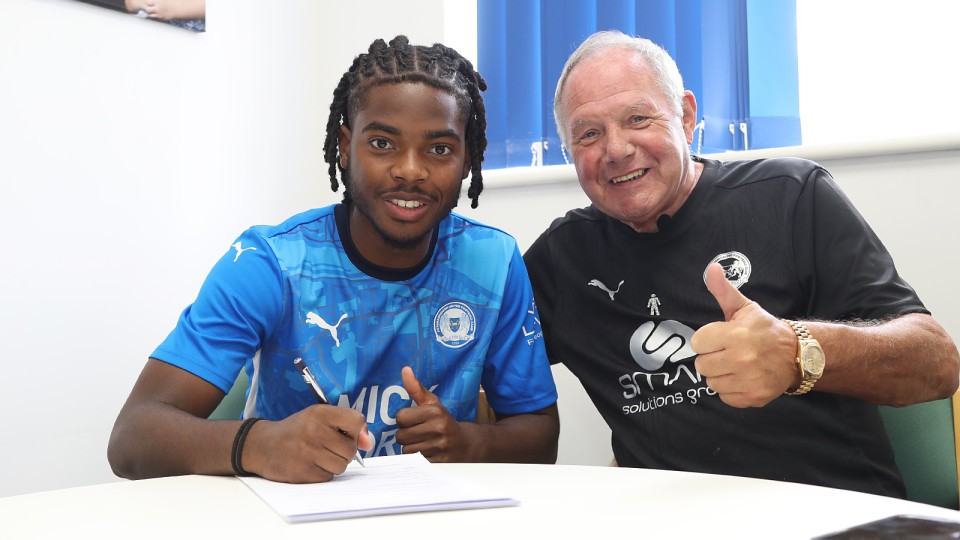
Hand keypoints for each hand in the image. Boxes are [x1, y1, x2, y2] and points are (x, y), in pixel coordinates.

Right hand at [243, 405, 372, 482]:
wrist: (262, 446)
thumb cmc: (297, 431)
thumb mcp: (318, 418)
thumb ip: (347, 426)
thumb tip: (368, 444)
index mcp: (319, 413)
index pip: (356, 421)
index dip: (356, 431)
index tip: (346, 433)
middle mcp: (313, 431)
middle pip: (350, 449)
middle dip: (344, 451)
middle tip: (328, 447)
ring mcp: (306, 453)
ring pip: (341, 466)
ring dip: (334, 464)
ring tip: (318, 456)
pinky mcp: (302, 472)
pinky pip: (328, 477)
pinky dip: (322, 474)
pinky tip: (309, 464)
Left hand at [396, 366, 475, 461]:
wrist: (467, 444)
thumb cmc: (444, 421)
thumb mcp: (433, 404)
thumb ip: (416, 388)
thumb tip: (405, 369)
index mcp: (435, 411)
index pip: (401, 417)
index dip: (405, 420)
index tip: (414, 420)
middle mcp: (438, 428)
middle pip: (401, 436)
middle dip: (406, 435)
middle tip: (418, 433)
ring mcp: (439, 447)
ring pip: (406, 450)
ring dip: (411, 448)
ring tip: (423, 443)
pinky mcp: (439, 462)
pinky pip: (415, 461)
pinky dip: (418, 459)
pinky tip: (428, 452)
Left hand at [691, 263, 799, 407]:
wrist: (798, 353)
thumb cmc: (764, 329)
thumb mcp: (744, 307)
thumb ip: (723, 290)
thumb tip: (711, 269)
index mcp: (736, 334)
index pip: (697, 342)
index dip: (706, 340)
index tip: (718, 338)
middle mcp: (742, 358)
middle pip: (701, 365)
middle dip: (711, 358)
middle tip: (727, 352)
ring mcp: (749, 380)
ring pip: (711, 383)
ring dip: (720, 375)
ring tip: (735, 365)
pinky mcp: (755, 397)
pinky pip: (725, 397)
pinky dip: (731, 390)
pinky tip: (742, 378)